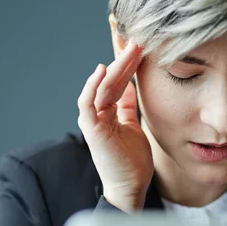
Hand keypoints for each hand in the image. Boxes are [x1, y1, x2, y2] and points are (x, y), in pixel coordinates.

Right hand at [77, 42, 152, 212]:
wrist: (130, 186)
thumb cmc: (132, 160)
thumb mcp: (134, 125)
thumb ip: (128, 106)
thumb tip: (131, 85)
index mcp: (108, 110)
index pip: (116, 79)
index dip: (124, 60)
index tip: (135, 41)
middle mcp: (98, 112)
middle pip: (110, 78)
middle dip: (123, 57)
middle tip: (138, 39)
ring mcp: (93, 119)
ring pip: (102, 86)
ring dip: (116, 66)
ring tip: (130, 49)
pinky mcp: (91, 129)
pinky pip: (88, 103)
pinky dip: (93, 86)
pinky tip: (103, 71)